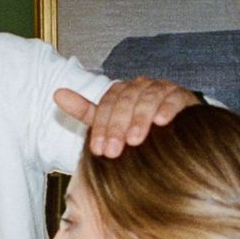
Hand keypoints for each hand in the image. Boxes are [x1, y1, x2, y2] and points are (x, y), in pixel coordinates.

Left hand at [54, 77, 198, 157]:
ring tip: (135, 140)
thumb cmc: (137, 130)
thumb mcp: (110, 122)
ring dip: (140, 119)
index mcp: (122, 91)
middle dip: (117, 127)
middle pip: (126, 102)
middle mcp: (141, 86)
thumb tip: (57, 93)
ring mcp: (162, 89)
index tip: (99, 150)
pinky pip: (174, 98)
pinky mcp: (182, 96)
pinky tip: (162, 122)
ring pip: (148, 99)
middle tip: (114, 151)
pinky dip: (168, 108)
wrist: (176, 132)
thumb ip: (85, 110)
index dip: (102, 127)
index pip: (107, 105)